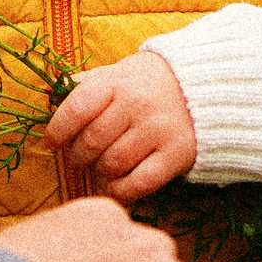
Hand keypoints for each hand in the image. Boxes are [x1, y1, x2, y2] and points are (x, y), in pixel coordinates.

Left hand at [45, 50, 198, 203]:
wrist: (209, 85)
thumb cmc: (153, 81)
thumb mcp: (121, 71)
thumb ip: (91, 83)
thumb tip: (56, 94)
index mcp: (118, 81)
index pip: (76, 109)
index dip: (58, 130)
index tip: (53, 142)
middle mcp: (137, 105)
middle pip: (91, 142)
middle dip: (78, 156)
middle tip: (81, 157)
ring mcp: (158, 130)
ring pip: (112, 164)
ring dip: (100, 172)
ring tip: (103, 167)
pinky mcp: (177, 155)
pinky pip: (139, 183)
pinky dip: (121, 191)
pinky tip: (117, 186)